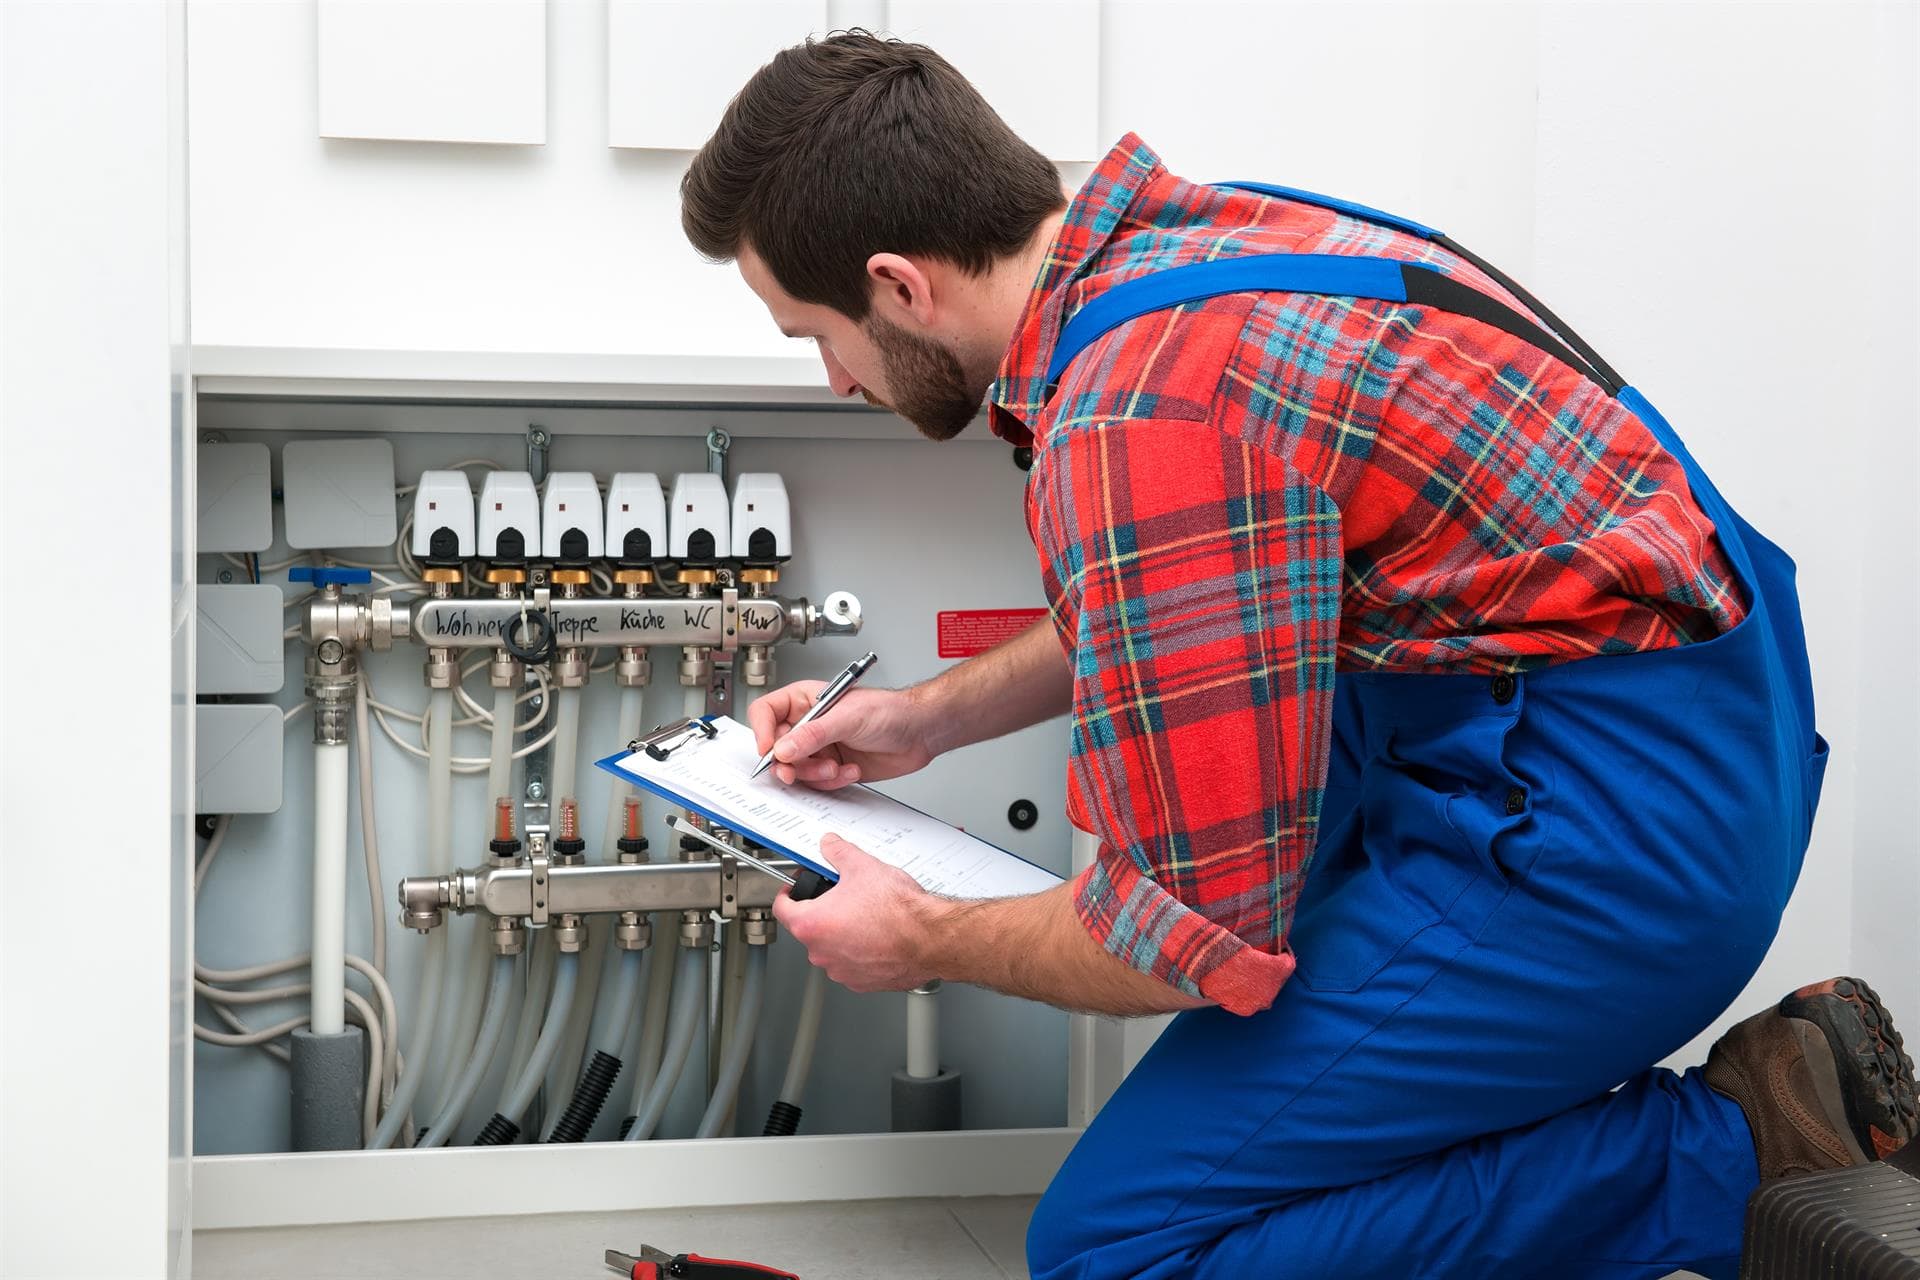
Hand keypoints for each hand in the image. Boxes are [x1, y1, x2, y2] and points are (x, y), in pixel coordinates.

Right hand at [749, 681, 935, 789]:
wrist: (919, 732)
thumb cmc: (890, 711)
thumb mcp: (848, 718)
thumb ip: (813, 735)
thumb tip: (783, 748)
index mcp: (806, 701)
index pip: (767, 712)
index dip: (761, 732)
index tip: (769, 751)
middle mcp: (809, 725)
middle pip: (776, 748)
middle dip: (788, 763)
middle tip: (794, 772)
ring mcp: (820, 748)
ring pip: (796, 770)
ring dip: (814, 775)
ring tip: (835, 768)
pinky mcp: (833, 768)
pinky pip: (817, 783)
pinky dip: (832, 782)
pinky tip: (851, 771)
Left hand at [773, 835, 938, 990]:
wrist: (928, 938)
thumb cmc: (898, 912)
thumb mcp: (862, 867)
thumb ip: (838, 853)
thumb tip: (830, 845)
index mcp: (812, 924)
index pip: (782, 909)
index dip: (787, 895)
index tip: (793, 890)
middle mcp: (821, 952)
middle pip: (809, 928)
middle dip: (823, 911)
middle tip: (842, 897)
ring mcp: (841, 970)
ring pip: (831, 948)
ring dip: (841, 934)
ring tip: (864, 916)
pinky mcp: (861, 982)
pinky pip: (851, 964)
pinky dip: (859, 951)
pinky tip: (877, 936)